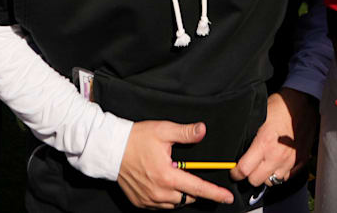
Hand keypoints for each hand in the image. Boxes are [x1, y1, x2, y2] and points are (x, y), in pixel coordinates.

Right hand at [118, 121, 233, 208]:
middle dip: (195, 190)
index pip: (198, 188)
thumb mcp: (163, 130)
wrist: (110, 149)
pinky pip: (160, 206)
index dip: (215, 193)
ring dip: (181, 195)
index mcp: (167, 176)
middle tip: (192, 177)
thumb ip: (185, 132)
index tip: (227, 197)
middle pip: (188, 198)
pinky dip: (166, 198)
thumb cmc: (136, 138)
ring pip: (175, 204)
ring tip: (176, 179)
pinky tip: (163, 185)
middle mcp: (159, 192)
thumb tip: (202, 130)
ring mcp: (148, 199)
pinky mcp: (140, 202)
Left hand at [232, 88, 315, 189]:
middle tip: (247, 167)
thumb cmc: (279, 107)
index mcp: (264, 143)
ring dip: (266, 175)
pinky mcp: (300, 161)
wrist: (302, 103)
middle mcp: (278, 156)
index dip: (236, 172)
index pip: (244, 170)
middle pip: (256, 181)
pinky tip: (276, 162)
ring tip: (263, 164)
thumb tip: (236, 151)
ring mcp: (290, 160)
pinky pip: (286, 176)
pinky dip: (279, 172)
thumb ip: (247, 136)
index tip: (234, 170)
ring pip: (272, 181)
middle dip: (249, 175)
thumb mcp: (257, 117)